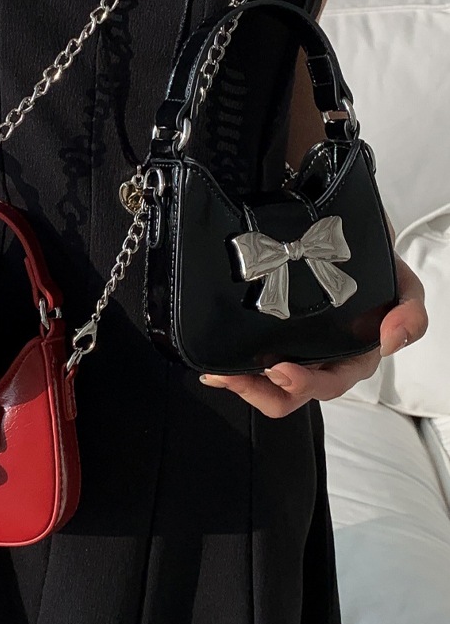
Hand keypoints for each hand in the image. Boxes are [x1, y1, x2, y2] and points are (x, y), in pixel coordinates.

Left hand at [199, 251, 427, 418]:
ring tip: (219, 372)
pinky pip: (250, 360)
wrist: (350, 231)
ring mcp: (293, 346)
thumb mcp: (403, 285)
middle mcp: (321, 357)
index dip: (305, 385)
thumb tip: (392, 339)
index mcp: (353, 354)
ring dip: (240, 382)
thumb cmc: (375, 264)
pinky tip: (214, 364)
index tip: (280, 371)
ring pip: (266, 383)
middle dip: (262, 390)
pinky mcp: (269, 332)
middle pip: (290, 392)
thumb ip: (409, 311)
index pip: (329, 383)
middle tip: (236, 376)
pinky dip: (231, 366)